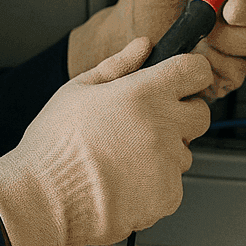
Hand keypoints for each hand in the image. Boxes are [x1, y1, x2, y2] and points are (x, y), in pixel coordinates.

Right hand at [0, 37, 211, 245]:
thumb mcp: (77, 90)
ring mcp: (167, 163)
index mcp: (143, 93)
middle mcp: (162, 125)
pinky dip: (155, 185)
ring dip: (164, 153)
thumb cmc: (54, 145)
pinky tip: (124, 182)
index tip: (181, 82)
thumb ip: (118, 65)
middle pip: (200, 114)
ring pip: (184, 152)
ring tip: (123, 159)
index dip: (191, 74)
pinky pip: (173, 184)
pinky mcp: (167, 196)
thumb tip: (143, 46)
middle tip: (146, 124)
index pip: (196, 71)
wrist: (44, 199)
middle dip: (181, 116)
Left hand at [69, 0, 245, 99]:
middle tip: (227, 6)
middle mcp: (236, 16)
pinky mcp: (226, 74)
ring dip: (229, 34)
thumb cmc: (148, 2)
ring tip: (201, 29)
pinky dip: (219, 57)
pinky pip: (240, 66)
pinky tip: (199, 50)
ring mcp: (233, 47)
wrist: (121, 40)